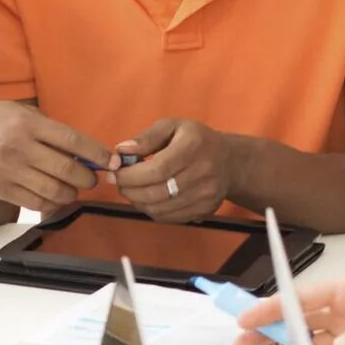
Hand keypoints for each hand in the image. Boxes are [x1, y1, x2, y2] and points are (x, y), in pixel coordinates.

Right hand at [0, 100, 113, 216]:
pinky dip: (51, 204)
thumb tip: (79, 148)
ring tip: (73, 189)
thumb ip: (46, 127)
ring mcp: (9, 170)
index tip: (111, 161)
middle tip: (92, 178)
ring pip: (54, 190)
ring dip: (71, 193)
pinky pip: (35, 202)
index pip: (72, 141)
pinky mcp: (0, 188)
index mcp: (28, 123)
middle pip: (67, 169)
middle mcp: (20, 147)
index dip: (96, 153)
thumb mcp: (16, 112)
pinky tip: (55, 198)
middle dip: (88, 178)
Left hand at [114, 118, 237, 221]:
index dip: (131, 176)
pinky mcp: (205, 211)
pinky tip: (147, 199)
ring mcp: (206, 196)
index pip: (157, 169)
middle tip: (119, 184)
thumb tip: (121, 151)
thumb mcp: (172, 126)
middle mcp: (203, 173)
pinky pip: (169, 217)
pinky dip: (151, 211)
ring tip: (131, 191)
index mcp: (194, 147)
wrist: (229, 162)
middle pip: (157, 192)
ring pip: (161, 209)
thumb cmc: (195, 140)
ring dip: (138, 202)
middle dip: (130, 191)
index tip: (114, 174)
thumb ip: (146, 138)